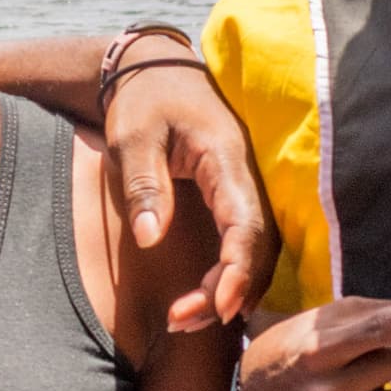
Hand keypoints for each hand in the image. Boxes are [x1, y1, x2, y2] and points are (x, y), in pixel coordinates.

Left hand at [103, 60, 272, 334]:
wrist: (155, 69)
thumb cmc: (144, 99)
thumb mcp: (133, 136)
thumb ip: (144, 184)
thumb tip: (149, 238)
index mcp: (227, 158)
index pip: (246, 225)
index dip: (238, 271)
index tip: (219, 308)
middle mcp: (247, 176)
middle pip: (258, 248)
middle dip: (229, 293)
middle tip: (180, 321)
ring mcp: (245, 186)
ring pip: (256, 251)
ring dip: (229, 290)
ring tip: (184, 319)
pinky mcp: (235, 195)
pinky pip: (246, 242)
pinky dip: (231, 276)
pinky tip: (206, 300)